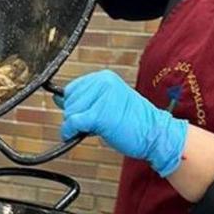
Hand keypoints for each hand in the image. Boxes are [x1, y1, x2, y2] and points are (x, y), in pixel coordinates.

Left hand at [57, 70, 187, 176]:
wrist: (156, 134)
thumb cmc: (133, 122)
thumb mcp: (108, 103)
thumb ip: (85, 99)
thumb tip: (57, 98)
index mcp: (105, 78)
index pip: (73, 88)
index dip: (73, 105)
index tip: (82, 114)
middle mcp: (102, 83)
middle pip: (69, 100)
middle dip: (75, 115)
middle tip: (92, 125)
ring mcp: (101, 98)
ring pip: (70, 112)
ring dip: (75, 125)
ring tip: (95, 128)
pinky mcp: (100, 115)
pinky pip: (73, 122)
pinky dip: (68, 131)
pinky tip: (72, 135)